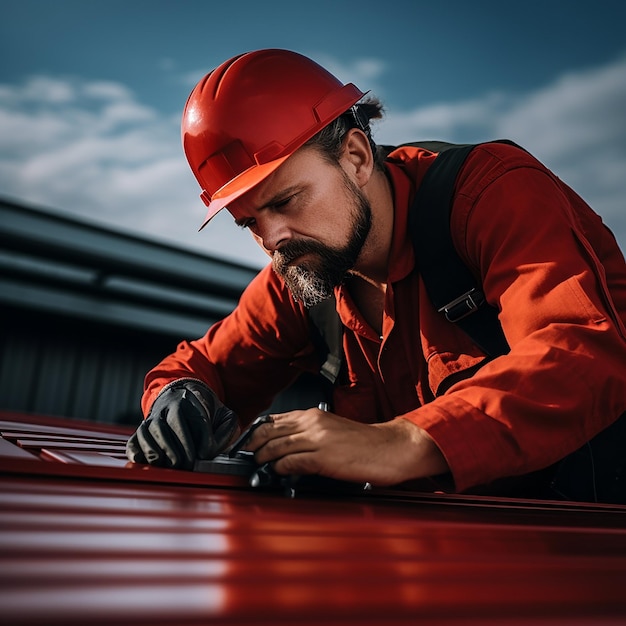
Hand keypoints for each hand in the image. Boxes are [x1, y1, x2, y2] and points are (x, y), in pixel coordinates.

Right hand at [126, 379, 238, 469]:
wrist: (179, 396)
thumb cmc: (203, 411)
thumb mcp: (221, 413)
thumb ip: (228, 428)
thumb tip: (219, 449)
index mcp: (188, 402)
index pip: (195, 422)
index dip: (203, 441)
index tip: (207, 453)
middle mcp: (166, 409)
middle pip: (168, 429)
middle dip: (180, 451)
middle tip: (189, 464)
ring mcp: (150, 421)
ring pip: (149, 435)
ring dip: (160, 454)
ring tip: (173, 464)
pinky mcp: (140, 432)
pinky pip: (134, 443)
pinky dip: (138, 454)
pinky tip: (148, 462)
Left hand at [245, 407, 447, 485]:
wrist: (390, 447)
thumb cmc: (364, 442)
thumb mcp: (332, 430)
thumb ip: (309, 433)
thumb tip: (286, 445)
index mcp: (314, 415)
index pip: (274, 420)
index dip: (256, 432)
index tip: (248, 442)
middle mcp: (312, 423)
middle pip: (270, 431)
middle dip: (253, 445)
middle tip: (247, 456)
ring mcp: (318, 440)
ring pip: (277, 446)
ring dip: (263, 458)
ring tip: (258, 466)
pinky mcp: (324, 458)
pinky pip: (292, 462)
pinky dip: (281, 468)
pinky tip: (278, 472)